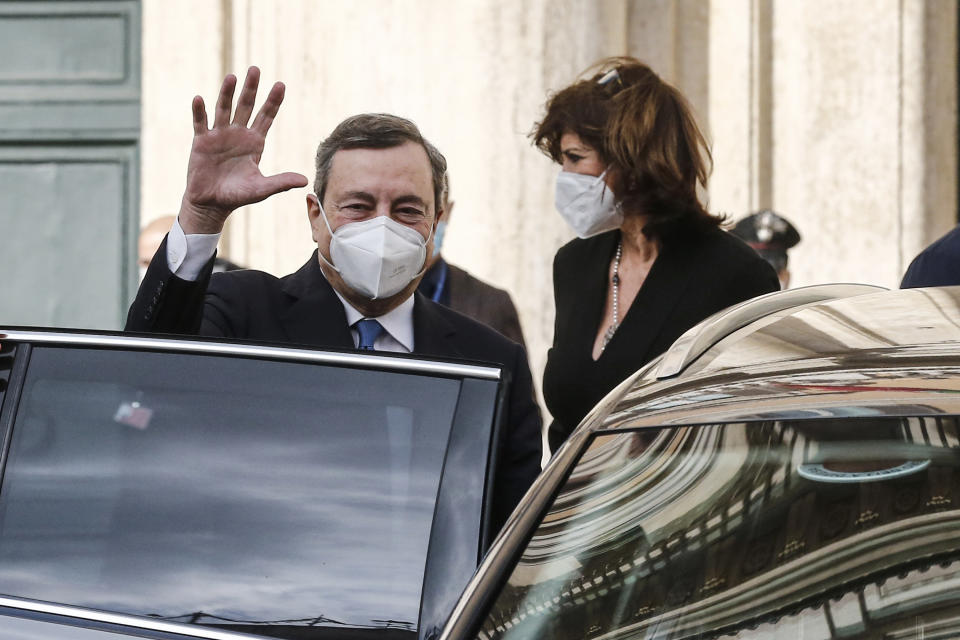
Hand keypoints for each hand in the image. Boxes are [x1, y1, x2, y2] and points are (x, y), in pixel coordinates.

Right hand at [179, 66, 308, 233]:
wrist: (212, 203)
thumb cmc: (237, 195)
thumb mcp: (261, 189)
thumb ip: (281, 182)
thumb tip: (305, 180)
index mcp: (254, 142)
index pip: (266, 117)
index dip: (273, 101)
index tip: (281, 85)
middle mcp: (238, 134)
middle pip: (246, 106)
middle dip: (251, 88)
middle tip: (256, 69)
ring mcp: (219, 135)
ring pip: (224, 109)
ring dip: (227, 93)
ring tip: (232, 77)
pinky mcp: (201, 142)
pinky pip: (201, 123)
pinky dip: (200, 111)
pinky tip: (200, 98)